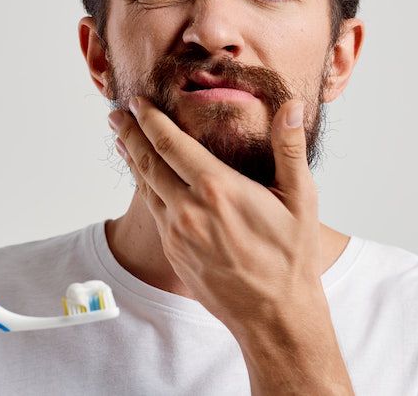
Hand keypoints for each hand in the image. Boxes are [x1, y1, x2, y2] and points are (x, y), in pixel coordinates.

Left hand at [109, 96, 324, 331]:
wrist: (275, 315)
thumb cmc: (292, 257)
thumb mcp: (301, 199)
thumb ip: (289, 148)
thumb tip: (291, 106)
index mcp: (217, 190)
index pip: (171, 144)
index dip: (150, 120)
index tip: (137, 102)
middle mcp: (189, 210)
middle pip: (147, 163)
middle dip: (130, 135)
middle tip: (116, 114)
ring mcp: (177, 234)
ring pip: (147, 189)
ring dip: (132, 162)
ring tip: (122, 141)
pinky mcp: (174, 253)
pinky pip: (154, 213)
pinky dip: (146, 190)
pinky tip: (146, 181)